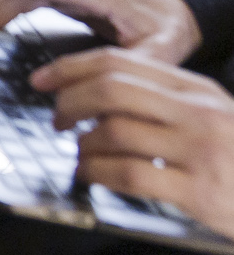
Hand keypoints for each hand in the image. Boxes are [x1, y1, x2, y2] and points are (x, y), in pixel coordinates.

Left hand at [36, 48, 233, 235]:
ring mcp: (200, 151)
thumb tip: (96, 97)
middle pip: (110, 89)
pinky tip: (91, 174)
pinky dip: (96, 172)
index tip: (43, 78)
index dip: (71, 67)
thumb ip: (163, 103)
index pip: (120, 63)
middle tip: (56, 119)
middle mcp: (199, 113)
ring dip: (82, 143)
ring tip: (80, 154)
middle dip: (68, 101)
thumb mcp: (211, 118)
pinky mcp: (198, 191)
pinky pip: (129, 173)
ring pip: (114, 131)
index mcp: (197, 90)